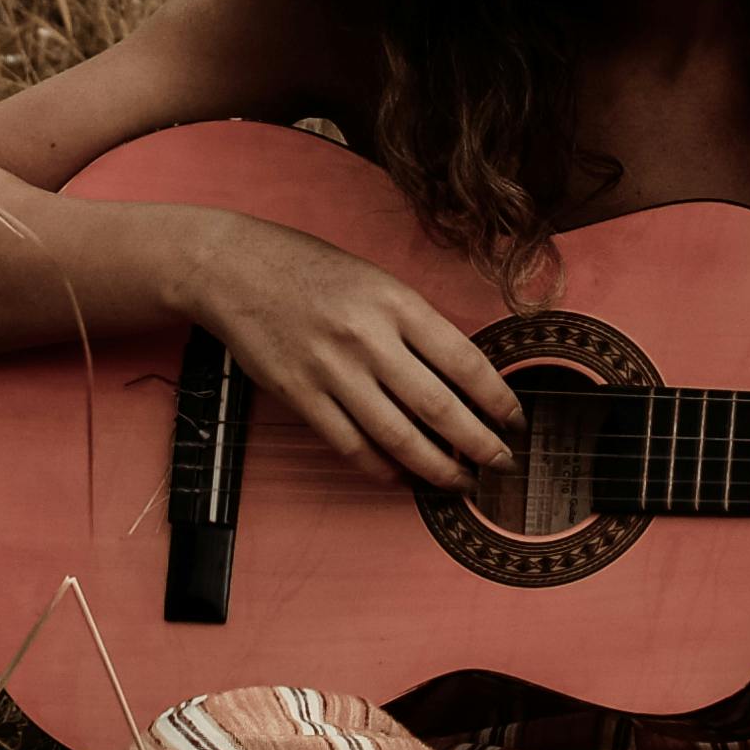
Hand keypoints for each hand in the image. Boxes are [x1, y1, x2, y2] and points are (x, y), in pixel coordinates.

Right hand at [163, 208, 519, 488]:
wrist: (234, 268)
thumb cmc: (311, 269)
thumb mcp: (377, 281)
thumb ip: (415, 326)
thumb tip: (460, 378)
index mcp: (396, 303)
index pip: (464, 362)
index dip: (498, 400)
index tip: (515, 421)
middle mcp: (368, 339)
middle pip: (439, 409)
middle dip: (478, 446)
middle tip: (500, 463)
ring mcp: (331, 370)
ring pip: (397, 437)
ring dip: (436, 468)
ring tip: (458, 481)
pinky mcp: (300, 395)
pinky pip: (350, 445)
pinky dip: (381, 468)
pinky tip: (401, 475)